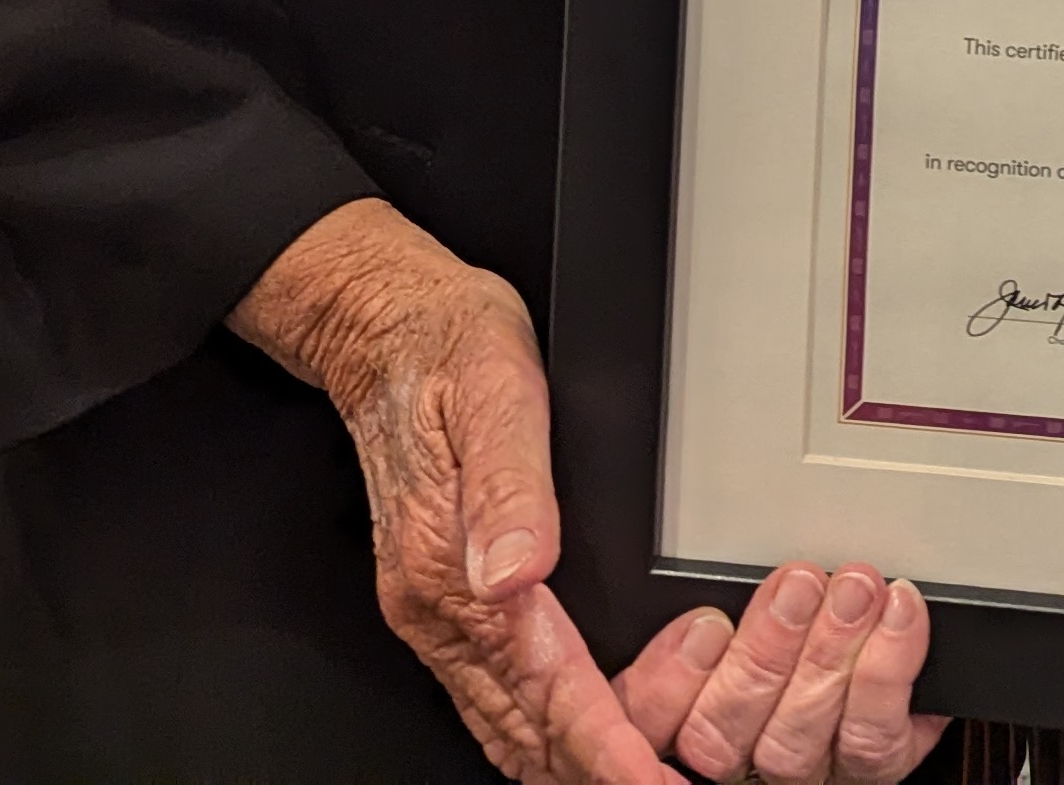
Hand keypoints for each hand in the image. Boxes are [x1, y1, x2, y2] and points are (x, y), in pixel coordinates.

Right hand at [232, 201, 947, 783]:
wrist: (383, 324)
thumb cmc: (444, 344)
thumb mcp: (493, 384)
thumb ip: (510, 483)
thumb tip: (517, 571)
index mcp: (450, 566)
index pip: (542, 686)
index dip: (604, 744)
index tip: (651, 780)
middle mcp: (437, 605)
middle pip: (527, 730)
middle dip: (601, 763)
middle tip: (680, 773)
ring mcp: (437, 609)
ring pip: (511, 726)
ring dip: (580, 755)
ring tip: (655, 764)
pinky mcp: (447, 599)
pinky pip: (499, 695)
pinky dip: (554, 729)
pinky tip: (598, 728)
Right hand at [663, 560, 944, 784]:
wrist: (889, 683)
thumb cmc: (796, 637)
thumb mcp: (732, 617)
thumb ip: (711, 616)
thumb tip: (713, 585)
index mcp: (699, 720)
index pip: (657, 723)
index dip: (669, 683)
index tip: (706, 623)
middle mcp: (745, 759)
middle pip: (727, 731)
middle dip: (767, 651)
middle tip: (800, 585)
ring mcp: (807, 768)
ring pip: (798, 735)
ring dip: (830, 652)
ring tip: (854, 590)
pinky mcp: (871, 768)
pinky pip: (874, 738)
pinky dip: (890, 667)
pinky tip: (898, 614)